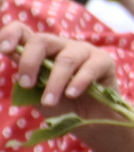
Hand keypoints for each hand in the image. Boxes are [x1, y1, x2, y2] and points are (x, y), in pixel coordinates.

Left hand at [0, 21, 118, 113]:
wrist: (93, 119)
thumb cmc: (62, 104)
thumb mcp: (37, 94)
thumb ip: (27, 80)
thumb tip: (15, 66)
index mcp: (41, 51)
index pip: (23, 31)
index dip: (10, 35)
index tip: (3, 50)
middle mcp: (61, 45)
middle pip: (41, 40)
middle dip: (30, 62)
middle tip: (26, 84)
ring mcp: (84, 51)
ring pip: (65, 59)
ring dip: (54, 82)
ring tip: (49, 102)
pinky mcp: (104, 60)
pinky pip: (89, 68)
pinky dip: (78, 83)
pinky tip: (71, 95)